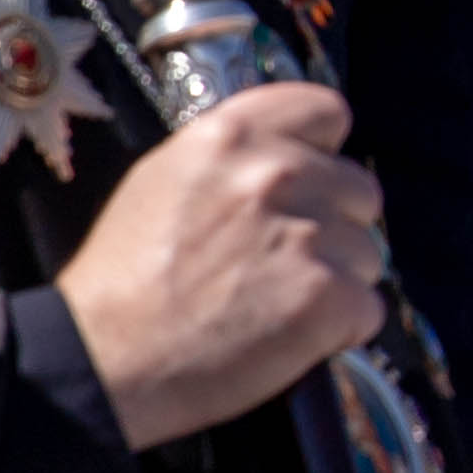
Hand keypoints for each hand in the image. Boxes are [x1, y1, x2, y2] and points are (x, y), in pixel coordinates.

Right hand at [59, 84, 388, 449]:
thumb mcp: (164, 181)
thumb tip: (292, 155)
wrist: (103, 361)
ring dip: (336, 281)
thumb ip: (235, 159)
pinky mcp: (328, 297)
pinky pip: (368, 308)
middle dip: (332, 226)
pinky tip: (286, 336)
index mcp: (231, 135)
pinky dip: (339, 330)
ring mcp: (307, 234)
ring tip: (271, 304)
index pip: (327, 111)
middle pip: (359, 190)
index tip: (309, 183)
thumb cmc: (123, 283)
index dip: (323, 153)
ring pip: (367, 253)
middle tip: (278, 264)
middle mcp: (276, 173)